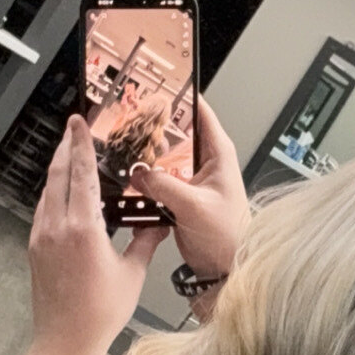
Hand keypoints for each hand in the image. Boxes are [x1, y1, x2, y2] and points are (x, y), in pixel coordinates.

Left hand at [29, 114, 165, 353]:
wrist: (65, 342)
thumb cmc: (99, 313)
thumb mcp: (131, 273)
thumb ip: (144, 241)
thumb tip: (159, 223)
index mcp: (83, 228)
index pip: (82, 173)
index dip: (81, 144)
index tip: (78, 122)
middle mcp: (56, 227)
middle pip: (58, 175)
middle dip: (66, 148)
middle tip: (73, 128)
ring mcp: (41, 237)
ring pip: (48, 191)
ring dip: (59, 170)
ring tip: (71, 155)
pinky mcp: (35, 248)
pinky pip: (43, 210)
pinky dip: (54, 194)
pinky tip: (64, 195)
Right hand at [132, 98, 248, 279]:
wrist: (227, 268)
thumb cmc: (228, 237)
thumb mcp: (194, 206)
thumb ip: (164, 185)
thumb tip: (140, 173)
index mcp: (219, 154)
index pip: (200, 112)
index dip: (180, 97)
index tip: (159, 86)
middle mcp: (206, 162)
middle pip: (177, 132)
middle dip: (154, 125)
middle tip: (132, 116)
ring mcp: (191, 178)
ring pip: (164, 155)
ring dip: (147, 153)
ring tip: (126, 144)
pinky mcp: (180, 195)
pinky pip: (157, 178)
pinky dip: (144, 177)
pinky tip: (130, 176)